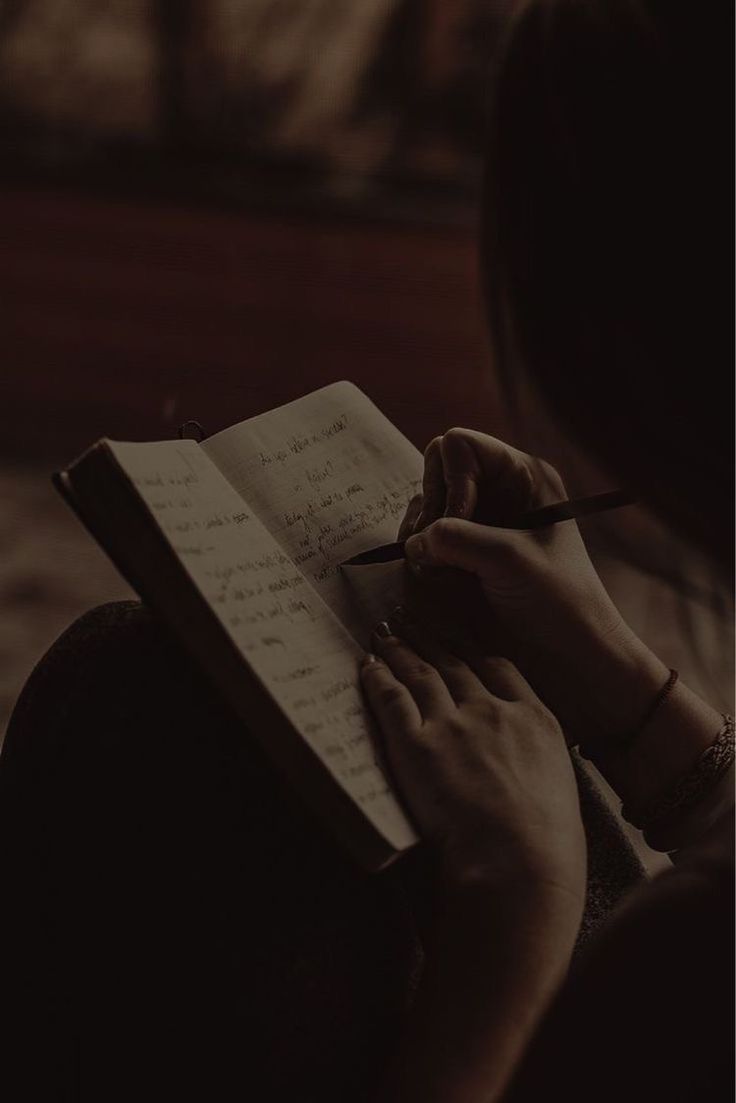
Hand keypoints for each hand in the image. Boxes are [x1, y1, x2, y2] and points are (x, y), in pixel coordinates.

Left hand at [361, 619, 585, 907]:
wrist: (519, 861)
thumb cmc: (547, 843)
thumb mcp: (558, 785)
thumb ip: (536, 762)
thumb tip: (522, 767)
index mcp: (534, 718)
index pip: (498, 667)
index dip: (472, 646)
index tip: (457, 636)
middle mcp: (492, 711)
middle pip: (455, 662)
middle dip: (430, 637)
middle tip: (410, 617)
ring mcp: (453, 725)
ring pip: (421, 673)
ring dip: (401, 648)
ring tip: (386, 631)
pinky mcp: (416, 745)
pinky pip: (391, 699)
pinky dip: (378, 678)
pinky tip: (369, 665)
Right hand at [398, 429, 667, 747]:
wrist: (572, 658)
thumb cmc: (560, 603)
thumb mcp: (510, 560)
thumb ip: (457, 537)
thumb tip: (414, 541)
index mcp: (523, 477)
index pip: (460, 446)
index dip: (451, 481)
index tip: (460, 523)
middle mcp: (498, 493)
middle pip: (434, 472)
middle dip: (429, 508)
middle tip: (439, 550)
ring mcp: (478, 525)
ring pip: (423, 507)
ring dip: (420, 536)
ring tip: (438, 571)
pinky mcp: (463, 556)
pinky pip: (423, 540)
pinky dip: (420, 556)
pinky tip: (438, 581)